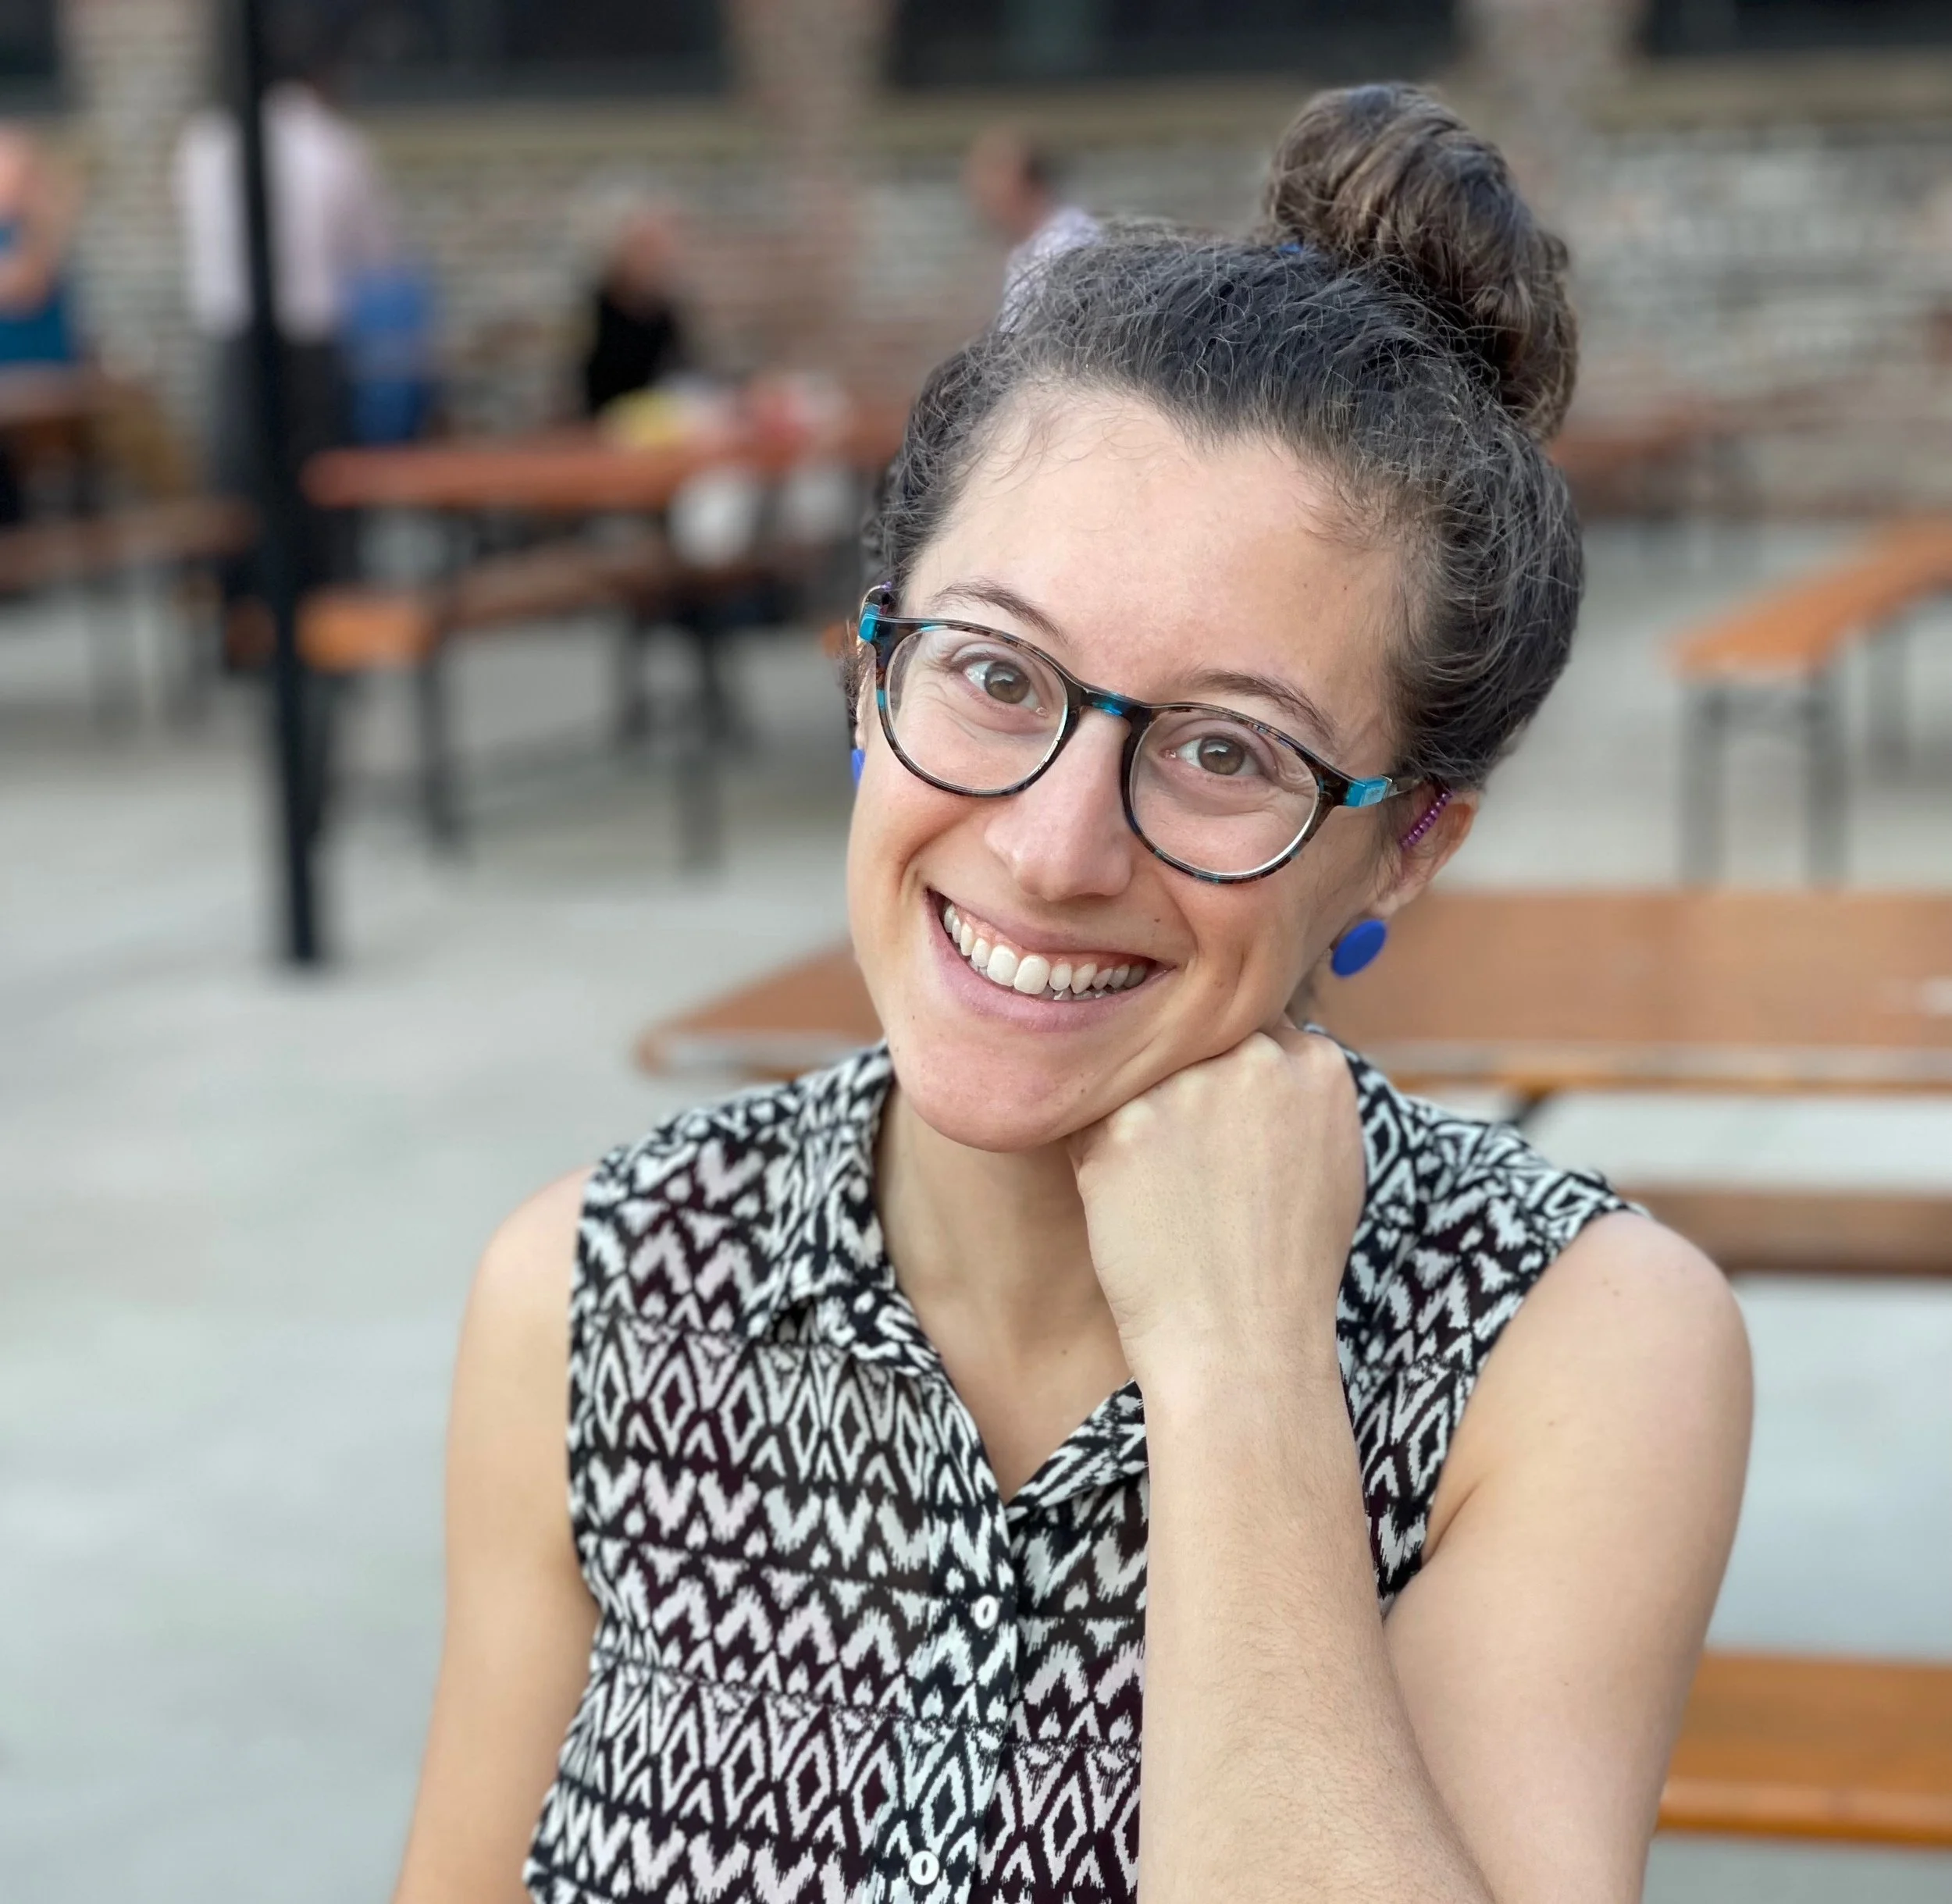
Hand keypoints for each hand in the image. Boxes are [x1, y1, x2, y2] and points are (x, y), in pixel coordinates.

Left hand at [1068, 1028, 1365, 1395]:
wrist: (1242, 1347)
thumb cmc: (1285, 1268)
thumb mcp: (1330, 1160)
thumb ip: (1295, 1090)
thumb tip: (1259, 1046)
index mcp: (1316, 1064)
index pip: (1246, 1028)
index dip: (1219, 1074)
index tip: (1213, 1124)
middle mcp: (1257, 1060)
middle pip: (1188, 1043)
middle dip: (1175, 1088)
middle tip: (1178, 1161)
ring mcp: (1189, 1088)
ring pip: (1136, 1074)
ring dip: (1133, 1119)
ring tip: (1157, 1191)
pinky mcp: (1124, 1125)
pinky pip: (1087, 1115)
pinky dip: (1095, 1155)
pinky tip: (1125, 1204)